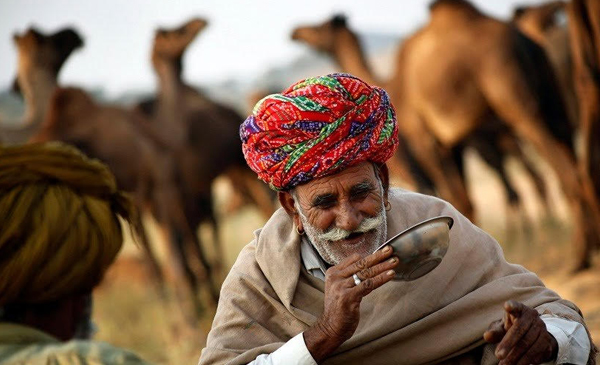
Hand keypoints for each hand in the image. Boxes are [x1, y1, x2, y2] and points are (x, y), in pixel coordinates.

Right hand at [303, 245, 398, 361]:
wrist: (330, 328)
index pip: (354, 259)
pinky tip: (390, 274)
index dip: (369, 255)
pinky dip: (381, 278)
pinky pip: (368, 284)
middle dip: (377, 256)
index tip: (382, 252)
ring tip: (394, 261)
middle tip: (390, 250)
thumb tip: (365, 263)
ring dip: (382, 266)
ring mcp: (341, 287)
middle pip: (361, 264)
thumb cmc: (339, 309)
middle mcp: (336, 278)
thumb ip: (349, 276)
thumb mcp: (339, 288)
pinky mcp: (348, 297)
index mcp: (333, 273)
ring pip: (366, 273)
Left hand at [483, 300, 557, 364]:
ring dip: (516, 357)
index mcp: (519, 309)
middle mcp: (533, 317)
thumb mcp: (502, 328)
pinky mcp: (548, 342)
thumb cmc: (511, 328)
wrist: (533, 335)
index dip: (512, 306)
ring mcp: (542, 329)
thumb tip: (487, 336)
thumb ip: (495, 331)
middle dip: (508, 344)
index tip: (507, 306)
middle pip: (520, 330)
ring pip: (529, 344)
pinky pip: (537, 353)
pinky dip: (527, 361)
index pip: (516, 306)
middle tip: (498, 356)